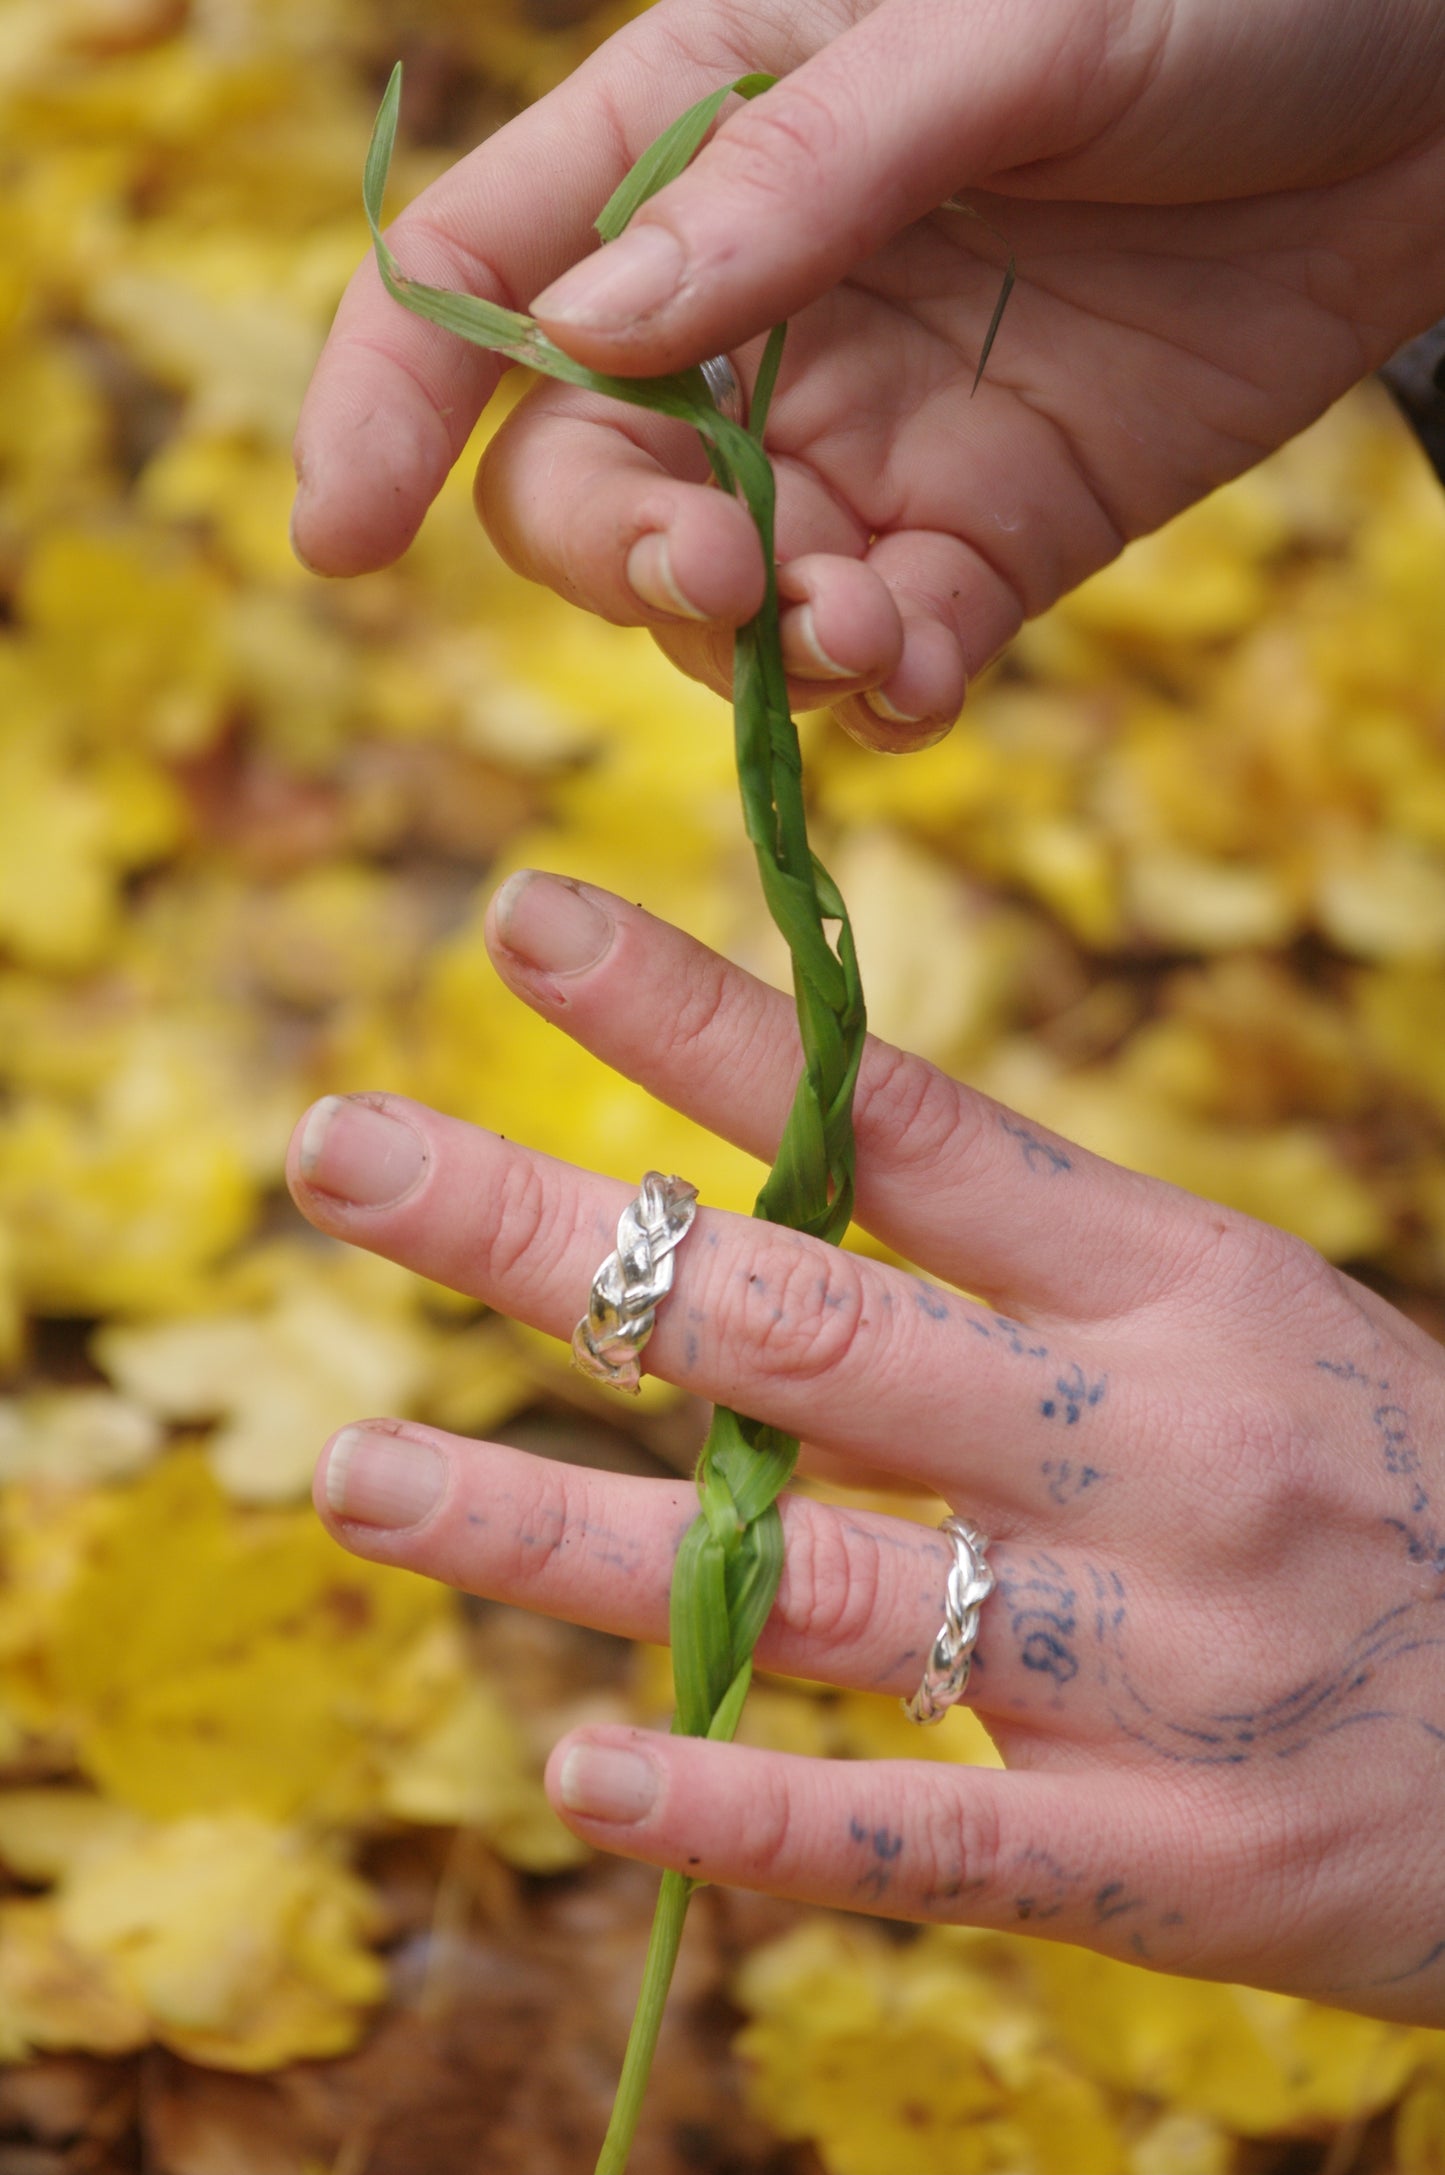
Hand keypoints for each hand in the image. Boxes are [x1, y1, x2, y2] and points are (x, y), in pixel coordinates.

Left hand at [288, 871, 1444, 2023]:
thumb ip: (1024, 1289)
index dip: (701, 1020)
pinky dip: (738, 1808)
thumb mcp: (1248, 1328)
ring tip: (351, 1472)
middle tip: (337, 1147)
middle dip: (546, 1231)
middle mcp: (1152, 1447)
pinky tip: (578, 1770)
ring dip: (553, 1530)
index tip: (520, 921)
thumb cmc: (1400, 1497)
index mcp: (1181, 1284)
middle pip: (801, 1321)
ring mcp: (1157, 1662)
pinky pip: (913, 1841)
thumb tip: (756, 1235)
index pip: (905, 1121)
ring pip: (811, 1581)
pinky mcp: (1168, 1867)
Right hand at [293, 0, 1444, 748]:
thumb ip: (791, 181)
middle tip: (722, 583)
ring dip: (756, 650)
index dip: (388, 405)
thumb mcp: (997, 30)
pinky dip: (879, 685)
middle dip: (617, 558)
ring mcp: (866, 439)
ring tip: (865, 625)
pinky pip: (880, 652)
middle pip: (583, 478)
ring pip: (722, 601)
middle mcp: (756, 312)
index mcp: (702, 139)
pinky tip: (922, 662)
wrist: (1428, 86)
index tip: (341, 539)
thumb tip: (591, 338)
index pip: (487, 278)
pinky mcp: (984, 539)